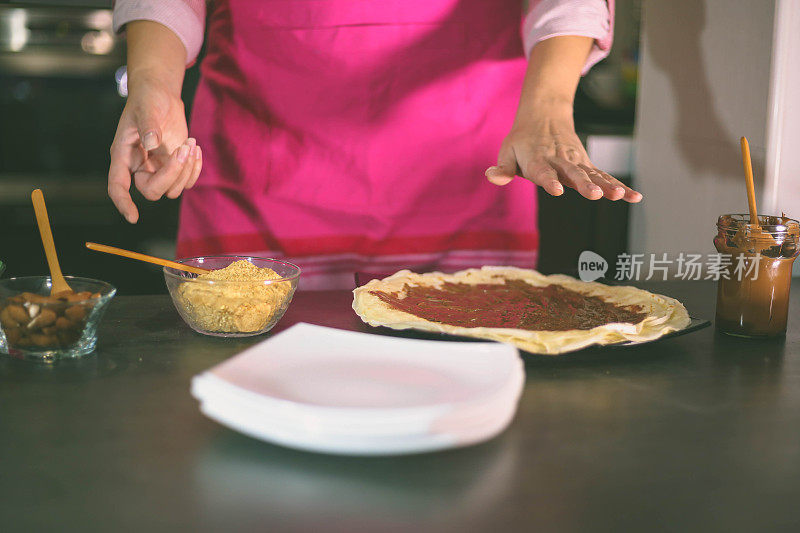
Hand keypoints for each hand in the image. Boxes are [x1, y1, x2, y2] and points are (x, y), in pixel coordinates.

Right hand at [108, 74, 201, 222]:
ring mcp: (158, 169)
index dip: (123, 202)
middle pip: (153, 191)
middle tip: (184, 148)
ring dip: (186, 170)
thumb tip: (152, 142)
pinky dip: (195, 169)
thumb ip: (148, 125)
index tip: (133, 217)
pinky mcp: (174, 167)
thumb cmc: (147, 99)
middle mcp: (140, 167)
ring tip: (190, 143)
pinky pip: (186, 182)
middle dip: (172, 174)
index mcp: (123, 155)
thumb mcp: (146, 108)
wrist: (161, 95)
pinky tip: (196, 148)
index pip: (118, 185)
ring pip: (173, 190)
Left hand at [485, 104, 641, 202]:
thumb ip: (502, 168)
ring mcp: (576, 162)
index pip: (543, 172)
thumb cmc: (522, 140)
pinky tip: (634, 197)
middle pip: (573, 173)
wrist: (544, 114)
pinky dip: (619, 185)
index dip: (549, 180)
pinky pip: (604, 176)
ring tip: (621, 196)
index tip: (556, 190)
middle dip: (584, 185)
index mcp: (537, 159)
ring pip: (593, 174)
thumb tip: (491, 176)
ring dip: (607, 185)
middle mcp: (559, 160)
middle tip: (595, 195)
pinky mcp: (586, 164)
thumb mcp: (508, 151)